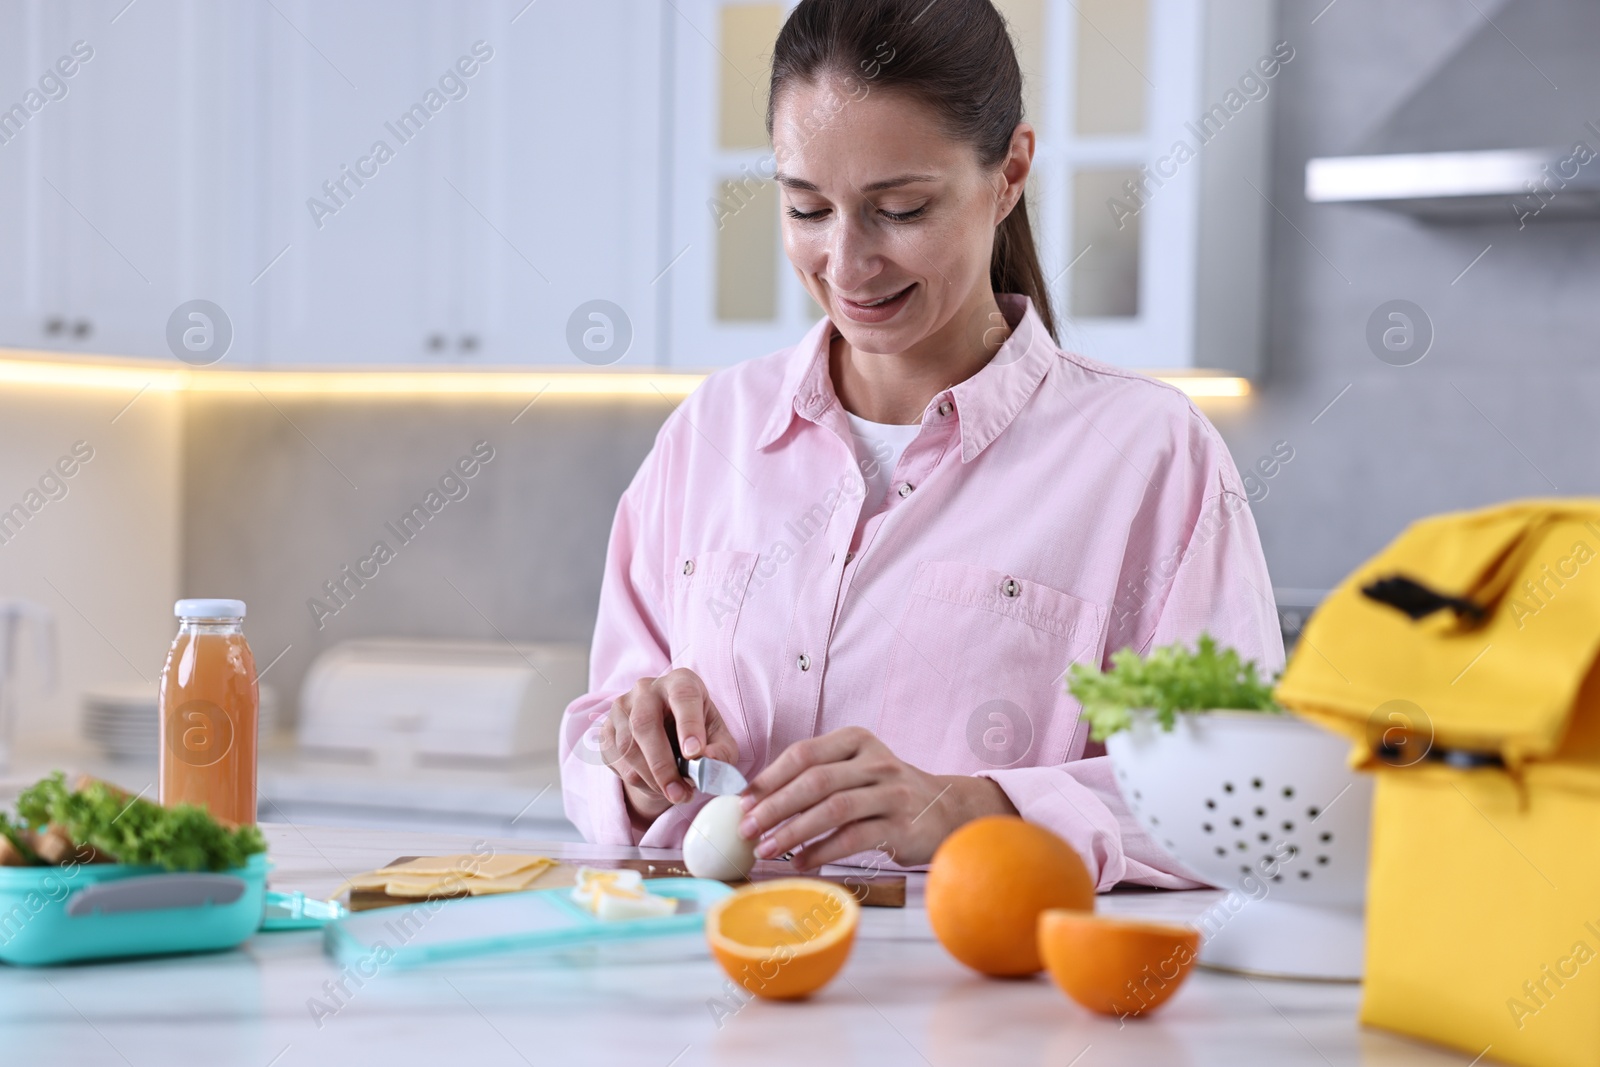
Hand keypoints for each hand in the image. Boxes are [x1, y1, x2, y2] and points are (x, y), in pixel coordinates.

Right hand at [599, 669, 739, 822]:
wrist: (669, 736)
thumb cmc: (698, 733)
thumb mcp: (719, 740)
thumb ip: (720, 751)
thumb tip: (707, 762)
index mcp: (680, 682)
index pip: (682, 696)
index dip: (688, 725)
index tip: (695, 754)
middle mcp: (647, 689)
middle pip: (645, 724)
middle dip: (663, 765)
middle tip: (680, 793)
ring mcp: (621, 707)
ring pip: (627, 747)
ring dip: (651, 779)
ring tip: (674, 794)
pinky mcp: (606, 729)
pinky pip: (616, 760)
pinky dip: (637, 780)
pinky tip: (655, 784)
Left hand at [736, 726, 1016, 869]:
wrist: (947, 811)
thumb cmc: (887, 793)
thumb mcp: (856, 770)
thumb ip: (817, 777)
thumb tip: (757, 800)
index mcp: (856, 740)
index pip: (803, 753)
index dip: (769, 778)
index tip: (742, 802)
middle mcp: (875, 761)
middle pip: (815, 780)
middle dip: (774, 806)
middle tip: (747, 829)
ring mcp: (891, 792)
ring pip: (833, 808)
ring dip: (794, 831)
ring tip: (766, 850)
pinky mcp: (901, 825)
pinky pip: (854, 837)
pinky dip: (823, 851)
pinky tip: (802, 863)